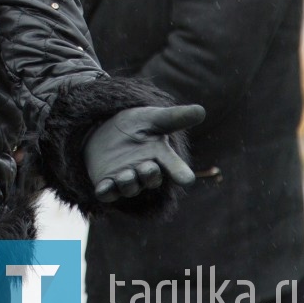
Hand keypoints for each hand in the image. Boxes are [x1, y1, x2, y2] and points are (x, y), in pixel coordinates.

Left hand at [83, 104, 204, 202]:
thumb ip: (175, 117)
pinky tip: (102, 190)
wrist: (107, 130)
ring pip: (129, 187)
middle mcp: (145, 171)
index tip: (187, 179)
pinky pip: (106, 192)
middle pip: (150, 178)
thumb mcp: (154, 118)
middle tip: (149, 167)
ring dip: (128, 183)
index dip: (179, 172)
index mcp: (160, 156)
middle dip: (150, 175)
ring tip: (126, 175)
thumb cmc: (138, 125)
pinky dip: (105, 192)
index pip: (173, 166)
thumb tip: (201, 110)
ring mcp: (126, 179)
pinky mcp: (106, 183)